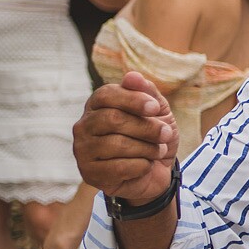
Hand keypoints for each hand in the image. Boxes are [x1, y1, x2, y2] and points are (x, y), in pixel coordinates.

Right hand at [73, 73, 177, 202]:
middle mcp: (84, 126)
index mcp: (97, 106)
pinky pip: (118, 167)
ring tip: (157, 150)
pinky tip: (146, 165)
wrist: (156, 173)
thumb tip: (132, 75)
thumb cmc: (152, 137)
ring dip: (147, 148)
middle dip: (147, 127)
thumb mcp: (158, 112)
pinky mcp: (89, 173)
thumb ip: (147, 92)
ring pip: (117, 144)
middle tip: (166, 134)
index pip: (106, 94)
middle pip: (113, 119)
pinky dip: (141, 166)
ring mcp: (82, 150)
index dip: (133, 99)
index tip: (155, 108)